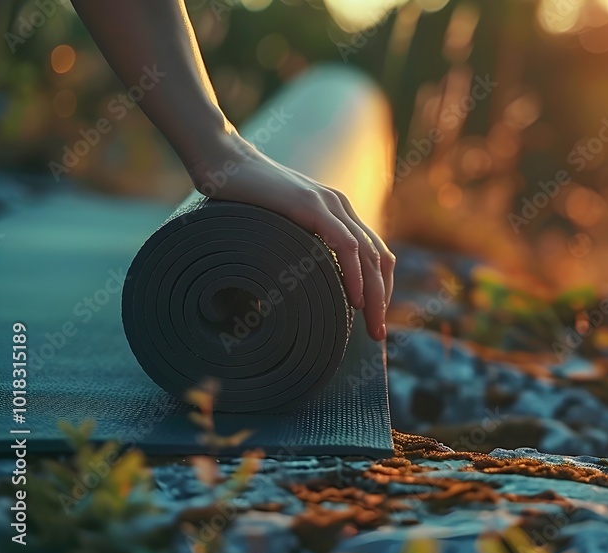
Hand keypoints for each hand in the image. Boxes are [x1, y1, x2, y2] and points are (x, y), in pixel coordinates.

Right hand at [186, 135, 393, 340]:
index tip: (374, 318)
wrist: (224, 161)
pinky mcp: (311, 205)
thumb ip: (297, 244)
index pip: (375, 254)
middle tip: (378, 335)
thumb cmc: (244, 197)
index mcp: (338, 213)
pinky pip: (345, 244)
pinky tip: (355, 299)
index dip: (381, 288)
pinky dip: (354, 274)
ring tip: (371, 326)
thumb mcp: (280, 225)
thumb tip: (296, 286)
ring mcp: (329, 205)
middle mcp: (341, 208)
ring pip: (368, 255)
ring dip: (375, 295)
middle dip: (383, 300)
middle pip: (378, 259)